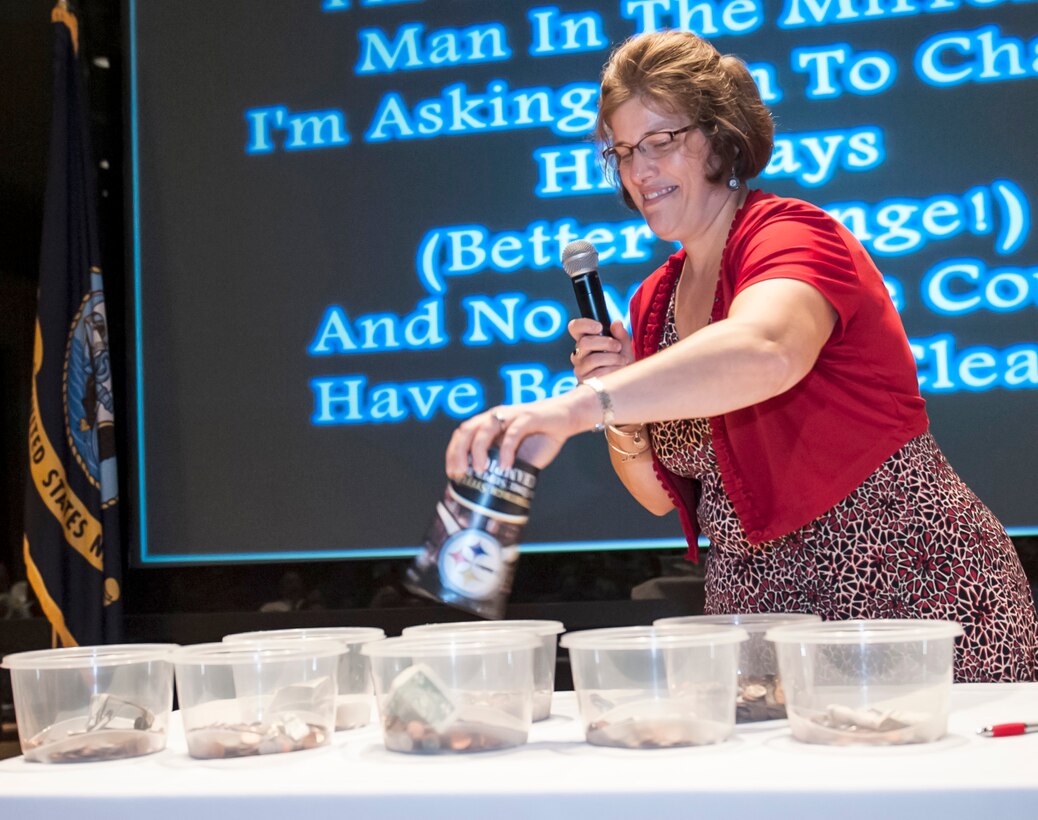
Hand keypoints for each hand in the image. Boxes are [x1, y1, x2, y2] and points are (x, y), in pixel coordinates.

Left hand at [445, 391, 593, 478]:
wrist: (566, 419)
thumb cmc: (539, 437)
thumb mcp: (515, 453)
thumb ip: (501, 464)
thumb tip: (486, 490)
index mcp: (489, 423)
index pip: (462, 434)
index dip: (453, 453)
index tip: (453, 474)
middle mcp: (496, 416)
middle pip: (468, 430)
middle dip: (459, 452)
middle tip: (461, 473)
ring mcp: (511, 415)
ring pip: (486, 428)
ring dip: (479, 450)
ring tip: (481, 470)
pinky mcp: (528, 417)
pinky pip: (513, 432)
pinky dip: (507, 450)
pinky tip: (506, 466)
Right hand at [569, 318, 632, 381]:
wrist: (623, 381)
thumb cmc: (621, 361)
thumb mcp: (623, 346)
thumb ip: (620, 334)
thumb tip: (616, 323)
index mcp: (584, 340)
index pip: (574, 327)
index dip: (584, 324)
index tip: (600, 327)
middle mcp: (578, 353)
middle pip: (584, 342)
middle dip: (606, 343)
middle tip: (618, 346)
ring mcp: (580, 368)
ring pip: (593, 359)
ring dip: (612, 358)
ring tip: (623, 360)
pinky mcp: (584, 381)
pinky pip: (598, 373)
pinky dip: (612, 369)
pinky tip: (618, 370)